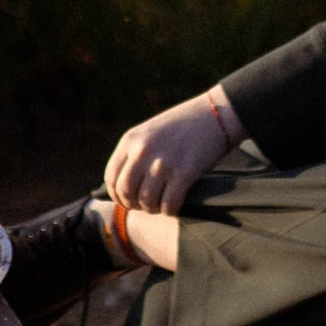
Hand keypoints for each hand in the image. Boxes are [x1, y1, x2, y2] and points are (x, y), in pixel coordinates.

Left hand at [103, 91, 234, 214]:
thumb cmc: (182, 126)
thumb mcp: (149, 132)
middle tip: (144, 206)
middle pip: (126, 192)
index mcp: (131, 140)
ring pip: (146, 201)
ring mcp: (163, 162)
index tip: (126, 201)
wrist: (215, 114)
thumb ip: (135, 154)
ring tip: (160, 205)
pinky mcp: (184, 173)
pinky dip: (169, 210)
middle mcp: (143, 151)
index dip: (116, 195)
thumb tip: (123, 187)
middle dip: (133, 205)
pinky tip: (173, 205)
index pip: (111, 177)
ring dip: (152, 209)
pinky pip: (169, 204)